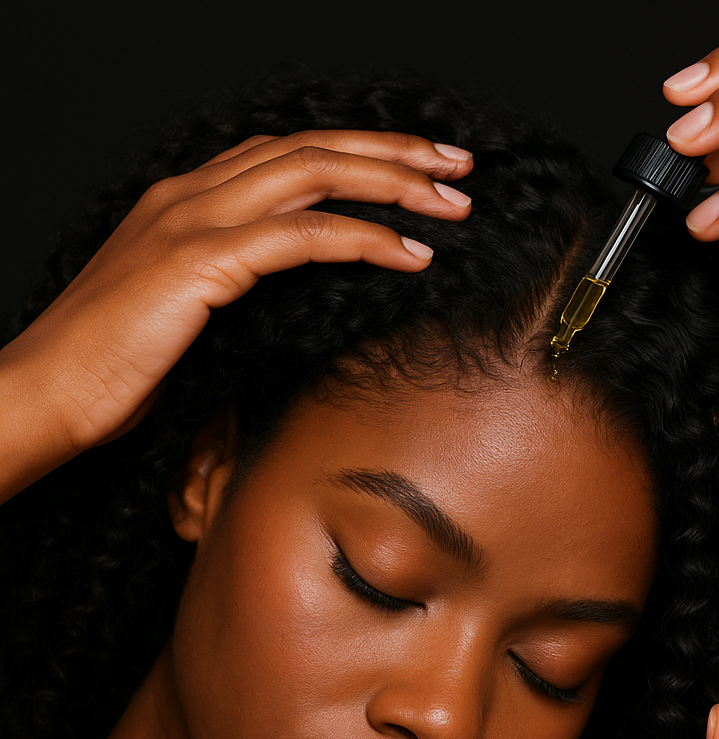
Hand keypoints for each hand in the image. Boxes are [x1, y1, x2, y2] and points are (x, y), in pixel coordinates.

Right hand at [1, 130, 472, 457]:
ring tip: (452, 201)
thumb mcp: (188, 315)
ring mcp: (192, 222)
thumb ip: (238, 287)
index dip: (358, 154)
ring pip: (313, 175)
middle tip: (458, 163)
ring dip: (392, 184)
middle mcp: (191, 195)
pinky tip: (411, 253)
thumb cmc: (115, 368)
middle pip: (312, 149)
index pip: (289, 156)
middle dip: (393, 152)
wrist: (47, 395)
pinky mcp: (198, 263)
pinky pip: (300, 236)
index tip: (420, 168)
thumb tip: (301, 297)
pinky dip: (363, 239)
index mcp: (188, 202)